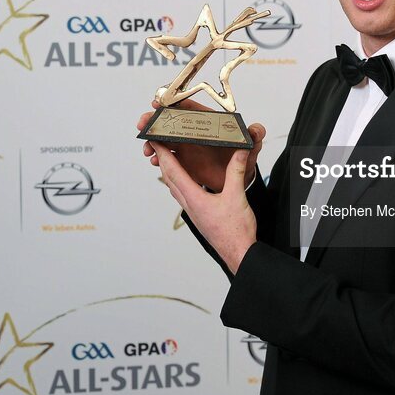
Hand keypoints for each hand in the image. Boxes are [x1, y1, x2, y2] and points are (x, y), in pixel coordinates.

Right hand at [136, 98, 265, 191]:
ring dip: (152, 141)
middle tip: (143, 123)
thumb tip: (257, 129)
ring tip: (148, 149)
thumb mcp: (252, 145)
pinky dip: (158, 157)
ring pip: (164, 139)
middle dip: (154, 120)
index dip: (173, 103)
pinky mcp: (183, 160)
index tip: (159, 102)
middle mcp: (194, 131)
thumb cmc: (245, 156)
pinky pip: (166, 156)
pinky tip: (154, 161)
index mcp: (209, 122)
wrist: (240, 178)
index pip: (189, 108)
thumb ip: (255, 136)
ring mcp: (187, 146)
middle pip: (170, 121)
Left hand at [152, 140, 255, 273]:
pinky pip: (183, 195)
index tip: (155, 142)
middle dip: (162, 161)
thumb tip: (239, 152)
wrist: (238, 253)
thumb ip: (236, 171)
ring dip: (169, 173)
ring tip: (167, 161)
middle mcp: (189, 204)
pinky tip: (185, 183)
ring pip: (174, 188)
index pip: (174, 171)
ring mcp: (193, 211)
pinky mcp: (199, 216)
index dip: (163, 155)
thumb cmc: (236, 230)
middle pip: (169, 179)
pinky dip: (179, 183)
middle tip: (157, 146)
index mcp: (194, 198)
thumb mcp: (237, 195)